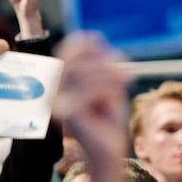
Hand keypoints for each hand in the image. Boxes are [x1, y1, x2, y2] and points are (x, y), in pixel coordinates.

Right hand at [52, 32, 131, 168]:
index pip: (67, 50)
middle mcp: (54, 90)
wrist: (110, 146)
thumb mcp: (107, 81)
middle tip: (127, 73)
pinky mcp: (66, 114)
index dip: (88, 44)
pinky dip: (106, 87)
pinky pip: (86, 91)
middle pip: (75, 60)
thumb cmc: (108, 113)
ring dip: (109, 74)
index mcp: (62, 80)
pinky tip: (119, 91)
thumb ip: (99, 61)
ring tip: (127, 80)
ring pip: (80, 73)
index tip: (111, 50)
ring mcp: (57, 102)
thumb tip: (92, 35)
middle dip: (104, 63)